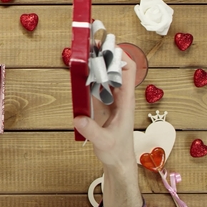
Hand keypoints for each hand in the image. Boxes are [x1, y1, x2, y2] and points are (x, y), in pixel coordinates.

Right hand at [73, 52, 136, 167]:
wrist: (117, 162)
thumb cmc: (116, 151)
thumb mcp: (104, 142)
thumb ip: (92, 130)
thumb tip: (78, 118)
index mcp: (126, 102)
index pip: (128, 73)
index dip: (120, 57)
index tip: (108, 47)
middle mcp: (119, 98)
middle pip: (115, 70)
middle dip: (105, 56)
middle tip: (91, 44)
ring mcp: (109, 101)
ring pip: (105, 77)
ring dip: (96, 65)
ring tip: (85, 52)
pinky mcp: (101, 106)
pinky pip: (95, 87)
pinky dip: (88, 78)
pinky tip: (80, 72)